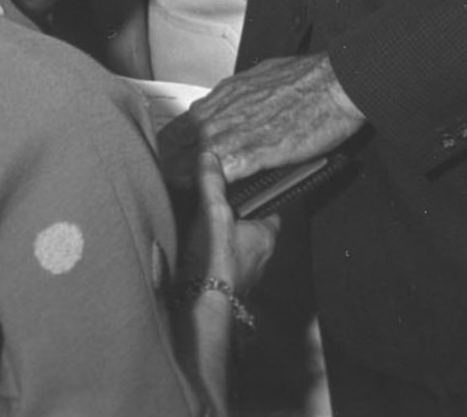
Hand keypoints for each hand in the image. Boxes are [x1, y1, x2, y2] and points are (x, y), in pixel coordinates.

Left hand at [159, 53, 365, 184]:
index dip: (171, 146)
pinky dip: (206, 187)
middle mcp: (223, 113)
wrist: (335, 83)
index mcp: (225, 96)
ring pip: (192, 160)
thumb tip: (238, 106)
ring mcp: (236, 132)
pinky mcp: (254, 152)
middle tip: (155, 183)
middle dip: (166, 165)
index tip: (163, 159)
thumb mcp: (264, 77)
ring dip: (178, 179)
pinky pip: (219, 173)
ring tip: (166, 196)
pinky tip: (196, 198)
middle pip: (178, 144)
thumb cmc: (308, 78)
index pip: (183, 124)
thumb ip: (244, 96)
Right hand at [182, 148, 280, 302]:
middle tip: (218, 204)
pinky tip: (195, 249)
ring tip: (203, 224)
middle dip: (237, 218)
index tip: (247, 187)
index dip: (260, 197)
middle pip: (252, 229)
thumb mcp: (213, 213)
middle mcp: (259, 258)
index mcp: (266, 237)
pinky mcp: (224, 286)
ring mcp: (243, 274)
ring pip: (237, 248)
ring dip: (223, 239)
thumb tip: (210, 157)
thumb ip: (212, 184)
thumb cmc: (215, 262)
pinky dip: (211, 256)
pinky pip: (222, 265)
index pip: (271, 210)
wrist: (199, 309)